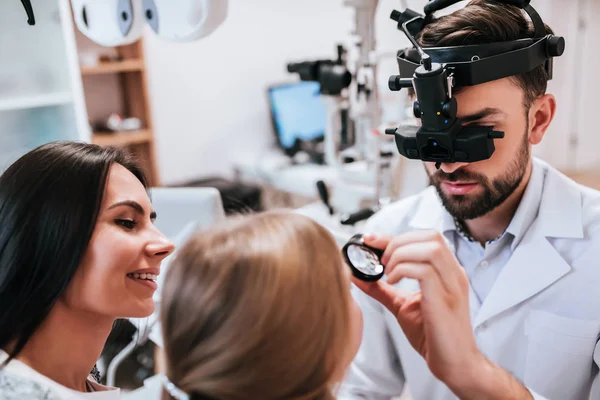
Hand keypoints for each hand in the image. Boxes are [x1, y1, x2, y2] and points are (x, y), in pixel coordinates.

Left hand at [352, 230, 532, 399]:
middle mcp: (453, 273)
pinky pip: (425, 271)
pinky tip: (392, 282)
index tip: (370, 240)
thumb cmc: (433, 336)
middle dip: (398, 241)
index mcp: (446, 270)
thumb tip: (357, 275)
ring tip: (388, 273)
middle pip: (430, 236)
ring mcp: (453, 284)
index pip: (425, 237)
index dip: (395, 235)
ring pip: (430, 248)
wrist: (454, 364)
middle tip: (380, 260)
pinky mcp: (446, 299)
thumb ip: (381, 289)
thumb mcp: (402, 305)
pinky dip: (403, 270)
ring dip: (401, 254)